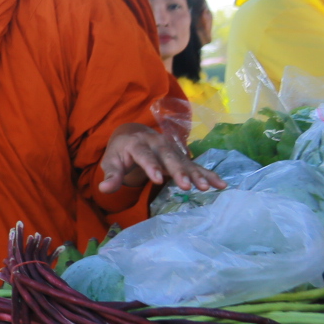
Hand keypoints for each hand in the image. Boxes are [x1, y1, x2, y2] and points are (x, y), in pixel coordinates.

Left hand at [98, 123, 224, 192]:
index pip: (144, 155)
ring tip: (208, 187)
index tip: (157, 180)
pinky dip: (208, 174)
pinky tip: (220, 184)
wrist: (132, 134)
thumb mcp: (111, 162)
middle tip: (188, 186)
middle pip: (168, 156)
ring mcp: (170, 148)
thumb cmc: (120, 152)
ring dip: (197, 174)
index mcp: (136, 143)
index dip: (151, 166)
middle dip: (178, 171)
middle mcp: (156, 143)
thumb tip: (103, 189)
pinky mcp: (180, 156)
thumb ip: (111, 176)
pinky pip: (195, 165)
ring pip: (184, 161)